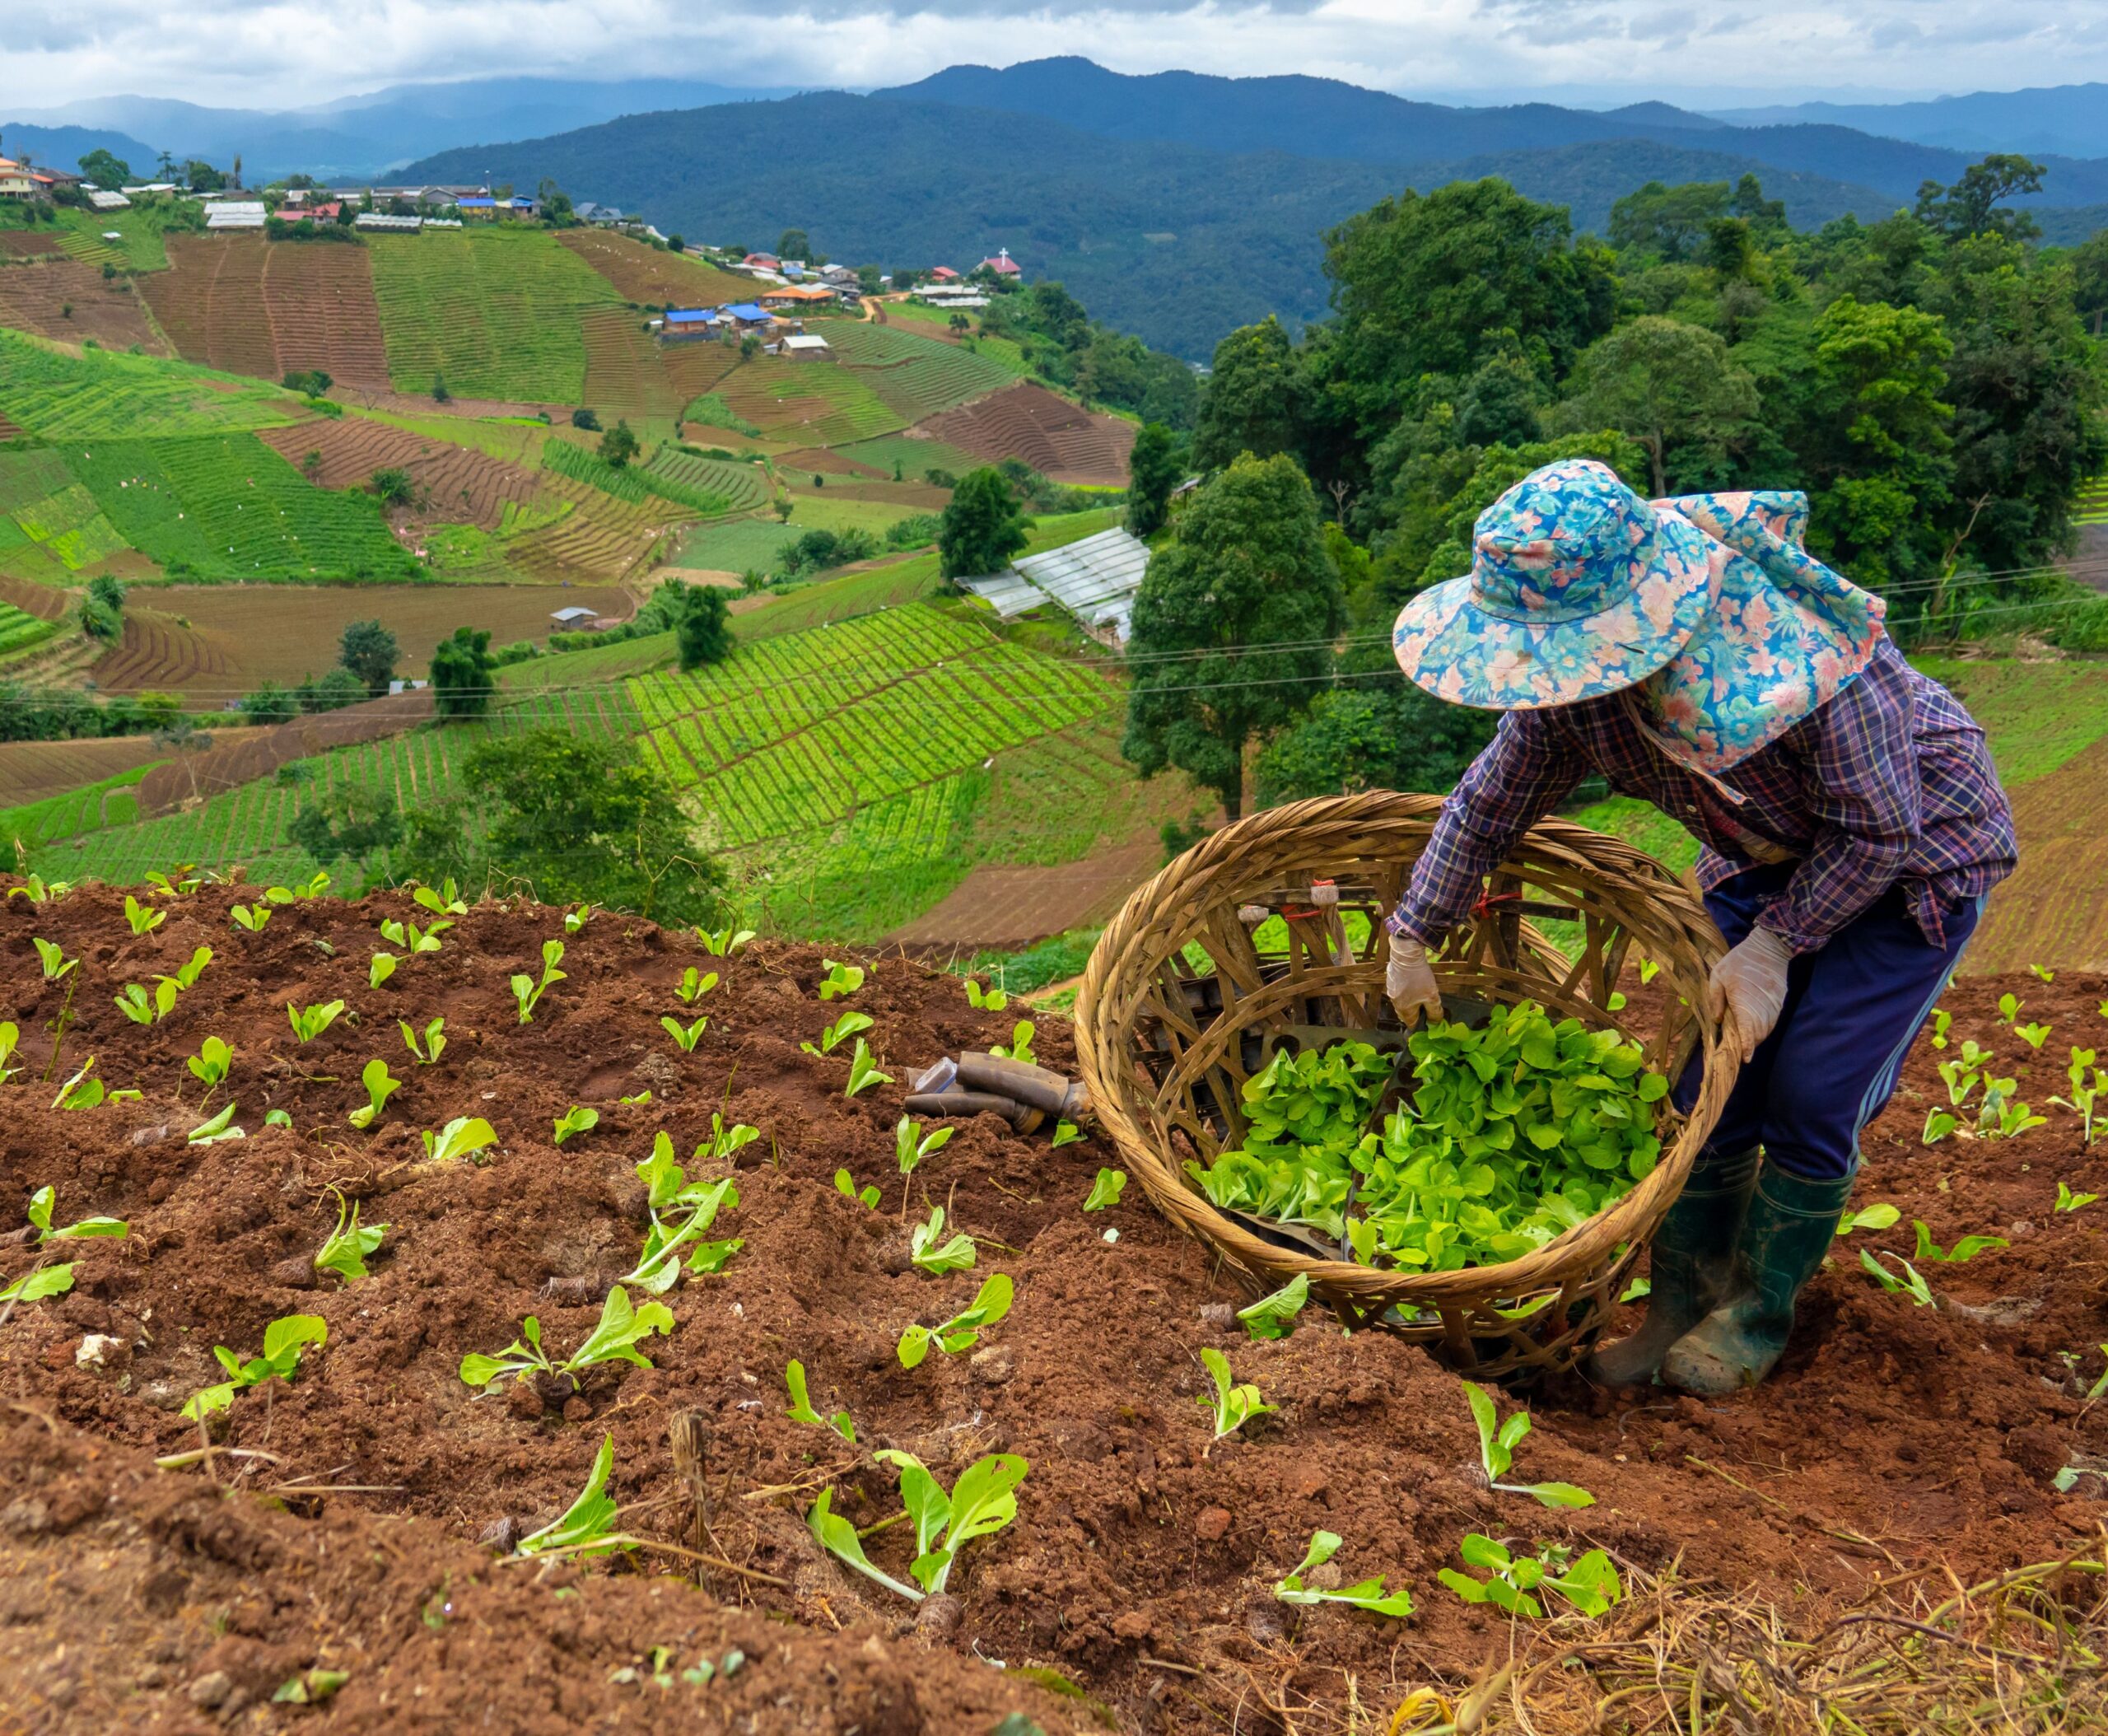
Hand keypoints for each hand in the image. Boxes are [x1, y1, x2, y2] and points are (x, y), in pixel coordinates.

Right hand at [1386, 933, 1441, 1026]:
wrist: (1406, 955)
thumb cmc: (1419, 977)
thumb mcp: (1432, 996)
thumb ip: (1434, 1012)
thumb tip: (1435, 1022)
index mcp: (1404, 1010)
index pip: (1412, 1025)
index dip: (1423, 1025)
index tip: (1431, 1020)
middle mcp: (1395, 1003)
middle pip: (1407, 1014)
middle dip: (1417, 1013)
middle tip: (1428, 1006)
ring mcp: (1391, 992)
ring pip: (1403, 1003)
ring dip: (1412, 1002)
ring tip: (1422, 994)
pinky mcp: (1390, 981)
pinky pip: (1400, 992)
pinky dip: (1407, 992)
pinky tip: (1414, 983)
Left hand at [1708, 926, 1792, 1061]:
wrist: (1769, 947)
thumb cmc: (1739, 960)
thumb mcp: (1718, 976)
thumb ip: (1715, 999)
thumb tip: (1718, 1021)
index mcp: (1744, 1001)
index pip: (1747, 1030)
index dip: (1746, 1047)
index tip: (1745, 1059)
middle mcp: (1762, 1007)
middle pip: (1758, 1034)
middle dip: (1748, 1044)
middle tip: (1735, 1050)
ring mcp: (1774, 1006)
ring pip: (1767, 1030)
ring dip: (1756, 1037)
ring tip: (1743, 1040)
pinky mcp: (1780, 1002)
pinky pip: (1772, 1021)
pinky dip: (1764, 1028)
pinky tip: (1753, 1027)